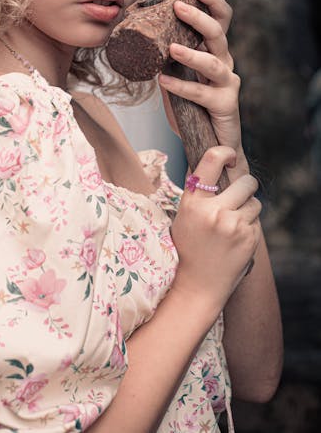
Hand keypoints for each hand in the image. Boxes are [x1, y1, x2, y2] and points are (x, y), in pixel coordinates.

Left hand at [158, 0, 242, 156]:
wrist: (211, 142)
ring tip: (171, 48)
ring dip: (192, 54)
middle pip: (219, 33)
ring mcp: (227, 83)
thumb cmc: (192, 106)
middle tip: (178, 6)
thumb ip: (163, 58)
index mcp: (214, 50)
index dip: (211, 0)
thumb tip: (135, 36)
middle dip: (199, 17)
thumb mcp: (175, 75)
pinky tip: (164, 81)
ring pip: (213, 63)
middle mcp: (224, 62)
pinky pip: (201, 94)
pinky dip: (181, 86)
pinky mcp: (225, 105)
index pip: (220, 17)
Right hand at [170, 146, 261, 310]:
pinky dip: (249, 228)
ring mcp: (233, 226)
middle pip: (246, 182)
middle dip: (246, 186)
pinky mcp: (248, 239)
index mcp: (193, 202)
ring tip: (231, 225)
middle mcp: (213, 211)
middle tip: (239, 194)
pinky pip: (256, 222)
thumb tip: (213, 162)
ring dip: (248, 209)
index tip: (230, 157)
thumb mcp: (183, 216)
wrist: (196, 287)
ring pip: (254, 202)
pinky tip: (234, 241)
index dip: (225, 152)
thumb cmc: (188, 249)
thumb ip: (198, 193)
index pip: (211, 160)